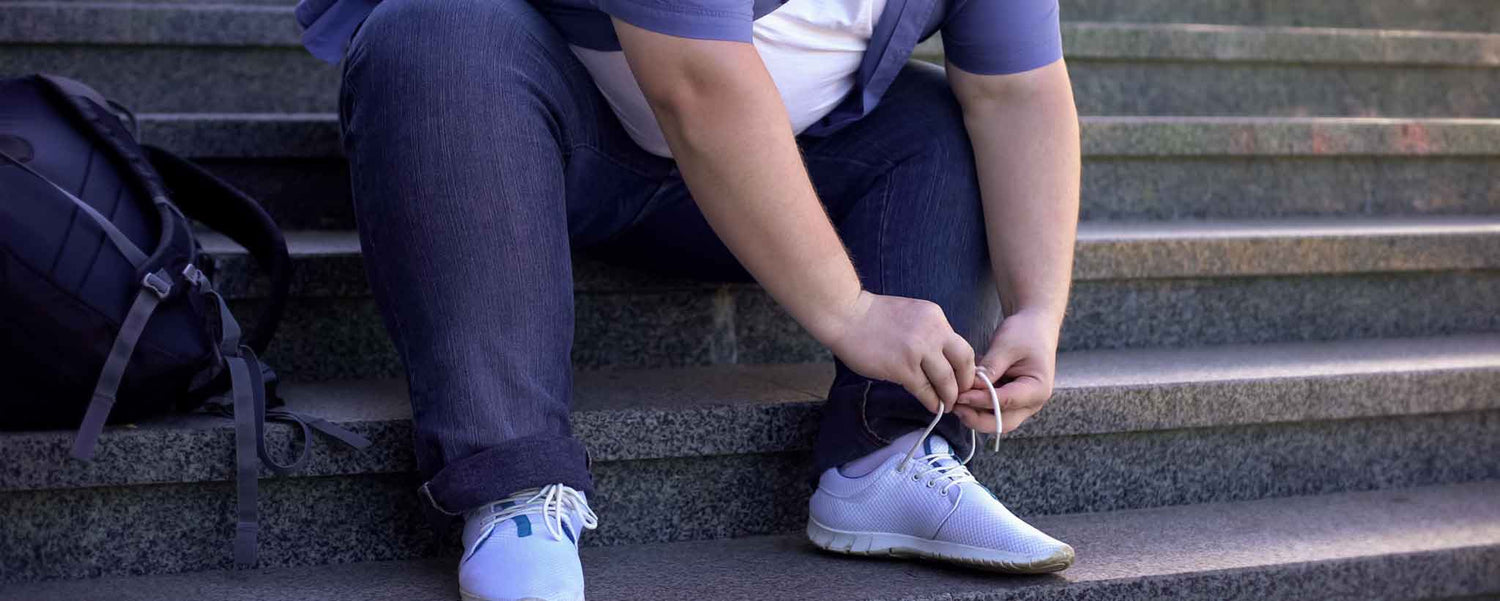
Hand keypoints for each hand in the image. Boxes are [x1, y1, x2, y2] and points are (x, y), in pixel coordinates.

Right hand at [823, 291, 976, 415]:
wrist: (845, 314)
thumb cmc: (872, 316)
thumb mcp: (911, 314)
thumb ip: (929, 332)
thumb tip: (940, 359)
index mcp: (936, 317)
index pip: (962, 347)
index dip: (965, 367)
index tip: (961, 379)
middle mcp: (933, 332)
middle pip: (963, 363)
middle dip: (965, 383)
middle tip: (960, 395)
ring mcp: (918, 350)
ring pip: (946, 380)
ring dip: (949, 397)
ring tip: (946, 405)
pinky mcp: (902, 368)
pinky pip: (924, 390)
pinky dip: (931, 401)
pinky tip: (932, 406)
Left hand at [954, 310, 1060, 434]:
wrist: (1035, 326)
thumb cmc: (1024, 333)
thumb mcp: (1006, 346)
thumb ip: (990, 368)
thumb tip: (972, 387)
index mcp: (1038, 389)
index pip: (1006, 401)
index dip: (981, 401)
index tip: (960, 396)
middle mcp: (1032, 403)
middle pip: (1002, 422)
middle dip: (977, 418)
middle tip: (954, 407)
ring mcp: (1022, 404)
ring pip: (996, 420)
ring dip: (975, 415)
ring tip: (954, 403)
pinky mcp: (1011, 401)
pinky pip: (992, 411)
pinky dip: (977, 407)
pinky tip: (961, 396)